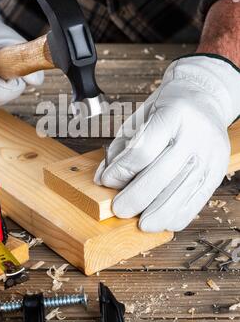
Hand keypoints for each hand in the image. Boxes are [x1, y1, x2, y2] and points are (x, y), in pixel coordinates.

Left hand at [95, 55, 239, 231]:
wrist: (203, 98)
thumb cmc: (167, 108)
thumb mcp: (141, 117)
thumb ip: (122, 147)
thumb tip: (103, 178)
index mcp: (173, 114)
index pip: (143, 150)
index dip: (121, 171)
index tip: (107, 181)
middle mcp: (196, 133)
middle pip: (162, 175)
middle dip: (136, 197)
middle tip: (120, 209)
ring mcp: (210, 153)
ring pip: (182, 191)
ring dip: (158, 213)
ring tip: (141, 224)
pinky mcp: (218, 169)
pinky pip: (199, 198)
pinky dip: (180, 214)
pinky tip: (165, 220)